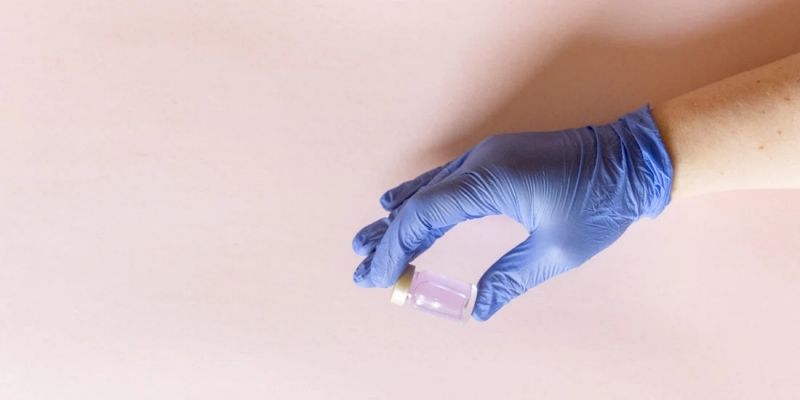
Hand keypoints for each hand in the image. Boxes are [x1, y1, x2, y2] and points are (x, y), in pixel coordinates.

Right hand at [352, 106, 672, 320]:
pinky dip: (419, 199)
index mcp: (491, 181)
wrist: (632, 159)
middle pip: (418, 203)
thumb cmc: (600, 205)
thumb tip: (474, 309)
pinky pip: (444, 180)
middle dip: (388, 237)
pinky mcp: (494, 159)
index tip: (375, 275)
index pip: (424, 216)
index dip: (394, 248)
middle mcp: (480, 163)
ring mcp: (486, 156)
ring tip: (367, 240)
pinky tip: (396, 203)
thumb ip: (508, 279)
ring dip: (398, 218)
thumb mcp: (556, 251)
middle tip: (360, 265)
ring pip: (427, 190)